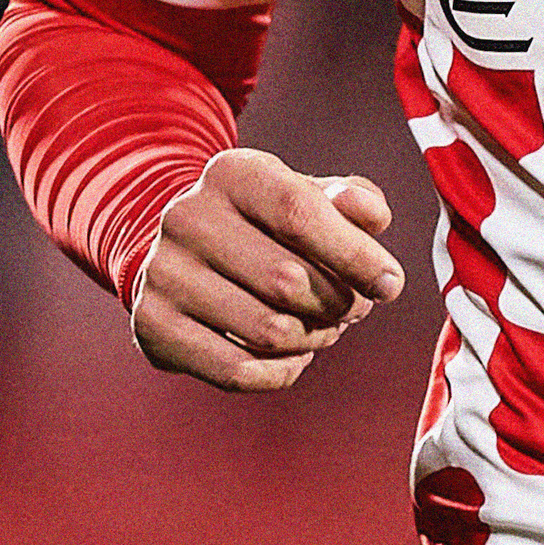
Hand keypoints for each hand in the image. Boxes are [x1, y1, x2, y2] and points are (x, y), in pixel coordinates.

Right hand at [131, 148, 403, 391]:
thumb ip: (350, 201)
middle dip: (340, 304)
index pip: (300, 212)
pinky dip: (282, 371)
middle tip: (357, 308)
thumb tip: (374, 218)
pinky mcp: (152, 326)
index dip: (355, 254)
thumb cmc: (264, 223)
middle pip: (288, 280)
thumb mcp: (305, 194)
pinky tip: (296, 355)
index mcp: (233, 173)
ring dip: (315, 339)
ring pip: (267, 331)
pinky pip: (237, 372)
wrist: (180, 250)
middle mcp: (188, 217)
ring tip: (327, 328)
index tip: (391, 284)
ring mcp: (163, 274)